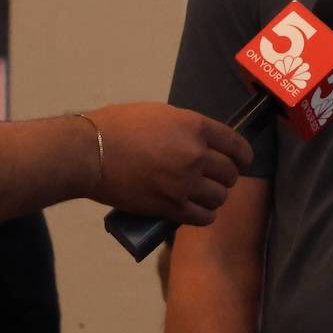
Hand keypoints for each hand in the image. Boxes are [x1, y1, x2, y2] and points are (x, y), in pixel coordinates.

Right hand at [88, 104, 251, 224]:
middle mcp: (195, 154)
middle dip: (226, 177)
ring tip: (203, 196)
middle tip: (215, 179)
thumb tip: (203, 141)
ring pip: (220, 197)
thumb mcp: (160, 115)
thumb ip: (186, 128)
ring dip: (214, 198)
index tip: (241, 161)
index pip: (236, 144)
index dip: (243, 156)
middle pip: (230, 174)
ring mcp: (184, 182)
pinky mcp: (170, 206)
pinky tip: (196, 211)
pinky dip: (202, 215)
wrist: (90, 152)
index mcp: (195, 126)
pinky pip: (202, 217)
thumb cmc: (117, 127)